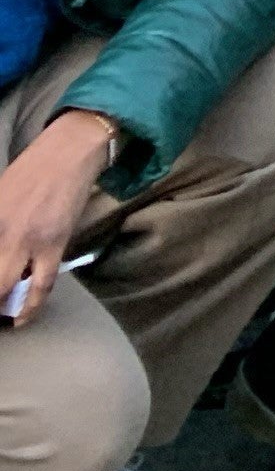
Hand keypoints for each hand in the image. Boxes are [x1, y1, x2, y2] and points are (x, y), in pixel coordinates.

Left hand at [0, 110, 111, 325]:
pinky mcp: (54, 244)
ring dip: (0, 305)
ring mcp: (28, 241)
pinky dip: (30, 306)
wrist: (71, 151)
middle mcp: (2, 233)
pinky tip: (22, 319)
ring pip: (5, 287)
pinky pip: (40, 285)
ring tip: (0, 316)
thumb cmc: (32, 168)